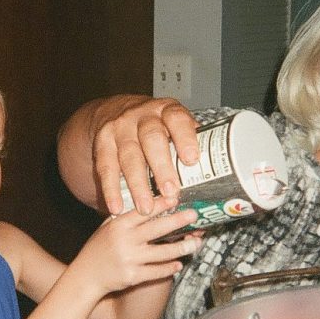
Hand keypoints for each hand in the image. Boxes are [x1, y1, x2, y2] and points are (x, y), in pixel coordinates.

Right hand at [70, 197, 201, 295]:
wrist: (85, 276)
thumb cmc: (98, 249)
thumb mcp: (107, 228)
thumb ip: (127, 218)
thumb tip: (151, 205)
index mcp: (118, 225)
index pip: (143, 211)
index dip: (161, 204)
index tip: (176, 198)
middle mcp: (124, 240)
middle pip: (157, 229)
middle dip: (178, 221)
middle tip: (194, 215)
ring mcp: (129, 259)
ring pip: (162, 253)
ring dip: (181, 248)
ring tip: (195, 243)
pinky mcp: (132, 276)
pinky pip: (156, 271)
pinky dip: (169, 268)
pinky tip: (178, 264)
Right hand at [92, 96, 198, 215]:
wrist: (115, 110)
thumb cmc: (155, 124)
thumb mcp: (172, 124)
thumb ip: (189, 143)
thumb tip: (217, 176)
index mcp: (167, 111)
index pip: (177, 119)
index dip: (185, 138)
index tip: (191, 160)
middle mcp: (142, 115)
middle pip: (151, 138)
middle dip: (161, 167)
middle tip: (171, 192)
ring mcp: (120, 128)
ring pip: (128, 155)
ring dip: (137, 185)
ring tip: (146, 208)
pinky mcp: (102, 142)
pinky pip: (105, 167)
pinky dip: (110, 189)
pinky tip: (117, 206)